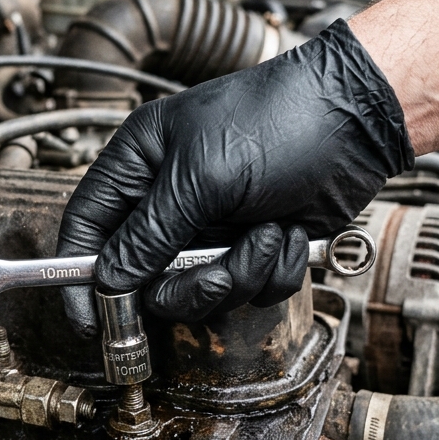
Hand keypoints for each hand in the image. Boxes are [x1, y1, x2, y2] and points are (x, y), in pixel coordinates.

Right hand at [56, 20, 412, 335]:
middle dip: (188, 285)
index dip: (80, 274)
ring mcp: (211, 226)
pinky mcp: (250, 245)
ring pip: (198, 291)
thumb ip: (150, 234)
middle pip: (145, 276)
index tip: (88, 319)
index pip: (87, 226)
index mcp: (141, 165)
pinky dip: (272, 270)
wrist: (358, 120)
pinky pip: (245, 289)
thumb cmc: (278, 119)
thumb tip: (109, 279)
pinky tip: (289, 232)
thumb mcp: (203, 175)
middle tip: (218, 274)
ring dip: (239, 274)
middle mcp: (169, 199)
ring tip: (267, 235)